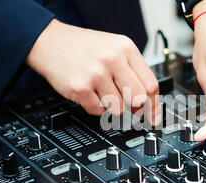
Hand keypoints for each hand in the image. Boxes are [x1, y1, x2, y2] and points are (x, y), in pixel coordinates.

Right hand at [26, 19, 160, 123]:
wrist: (51, 43)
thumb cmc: (85, 48)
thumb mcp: (115, 49)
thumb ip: (133, 73)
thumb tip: (147, 106)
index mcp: (126, 49)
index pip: (151, 84)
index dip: (154, 105)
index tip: (154, 117)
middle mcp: (112, 59)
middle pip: (138, 99)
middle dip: (134, 106)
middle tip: (126, 103)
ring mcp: (96, 74)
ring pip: (119, 108)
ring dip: (112, 106)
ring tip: (102, 90)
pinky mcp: (80, 88)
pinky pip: (98, 111)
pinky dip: (96, 107)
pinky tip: (90, 92)